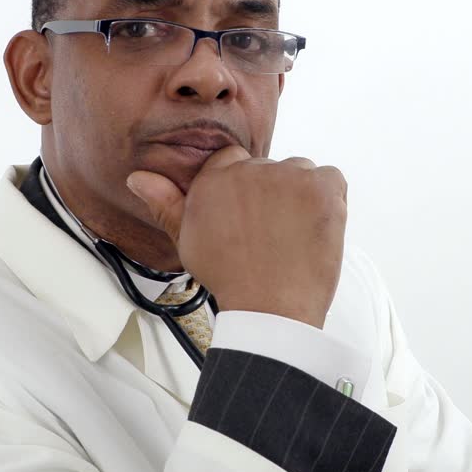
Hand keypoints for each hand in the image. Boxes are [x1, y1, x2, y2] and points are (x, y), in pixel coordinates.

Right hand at [126, 147, 346, 328]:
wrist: (270, 310)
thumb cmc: (230, 279)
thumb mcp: (188, 241)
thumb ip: (166, 203)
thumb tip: (139, 178)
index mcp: (214, 178)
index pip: (233, 161)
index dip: (245, 192)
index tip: (250, 219)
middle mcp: (249, 170)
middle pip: (269, 169)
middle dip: (274, 196)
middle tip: (271, 237)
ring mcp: (288, 176)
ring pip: (300, 173)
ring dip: (302, 197)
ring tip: (292, 237)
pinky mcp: (321, 187)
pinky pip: (332, 180)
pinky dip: (330, 201)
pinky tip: (314, 230)